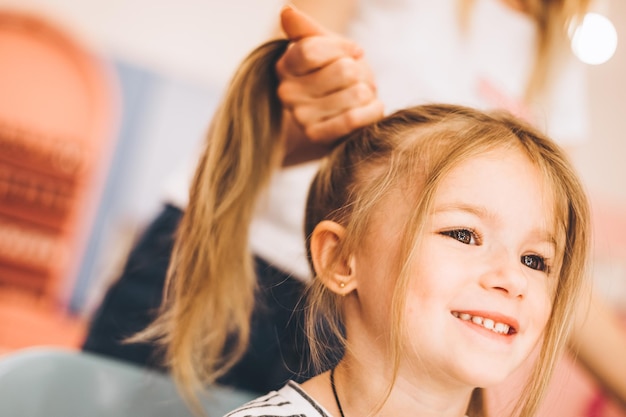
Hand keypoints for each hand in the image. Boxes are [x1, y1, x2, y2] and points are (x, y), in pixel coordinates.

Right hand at [276, 6, 383, 144]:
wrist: (339, 112)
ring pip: (355, 93)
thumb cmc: (334, 72)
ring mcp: (301, 117)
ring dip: (368, 92)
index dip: (344, 48)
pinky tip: (371, 107)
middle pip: (342, 70)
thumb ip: (306, 29)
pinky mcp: (317, 137)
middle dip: (360, 71)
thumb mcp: (323, 45)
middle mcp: (286, 92)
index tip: (355, 52)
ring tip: (360, 95)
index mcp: (285, 65)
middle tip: (357, 79)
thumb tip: (287, 11)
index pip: (314, 50)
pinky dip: (372, 110)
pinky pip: (354, 119)